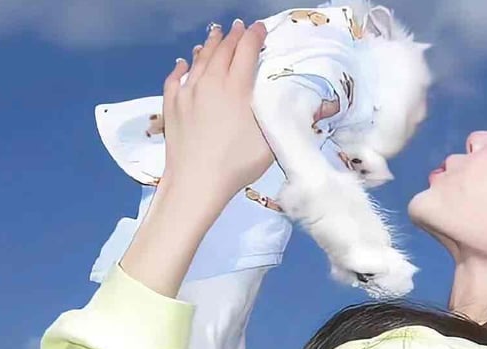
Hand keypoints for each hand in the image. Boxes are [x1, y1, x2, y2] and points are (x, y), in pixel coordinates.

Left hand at [161, 19, 272, 204]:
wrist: (196, 183)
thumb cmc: (237, 164)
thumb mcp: (271, 142)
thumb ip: (287, 119)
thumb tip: (315, 107)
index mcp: (236, 87)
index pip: (246, 50)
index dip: (255, 36)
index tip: (260, 29)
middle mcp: (211, 82)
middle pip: (222, 50)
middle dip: (233, 36)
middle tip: (239, 27)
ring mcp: (188, 92)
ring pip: (199, 60)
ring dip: (209, 45)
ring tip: (215, 35)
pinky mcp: (172, 105)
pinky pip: (175, 78)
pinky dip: (181, 67)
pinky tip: (183, 63)